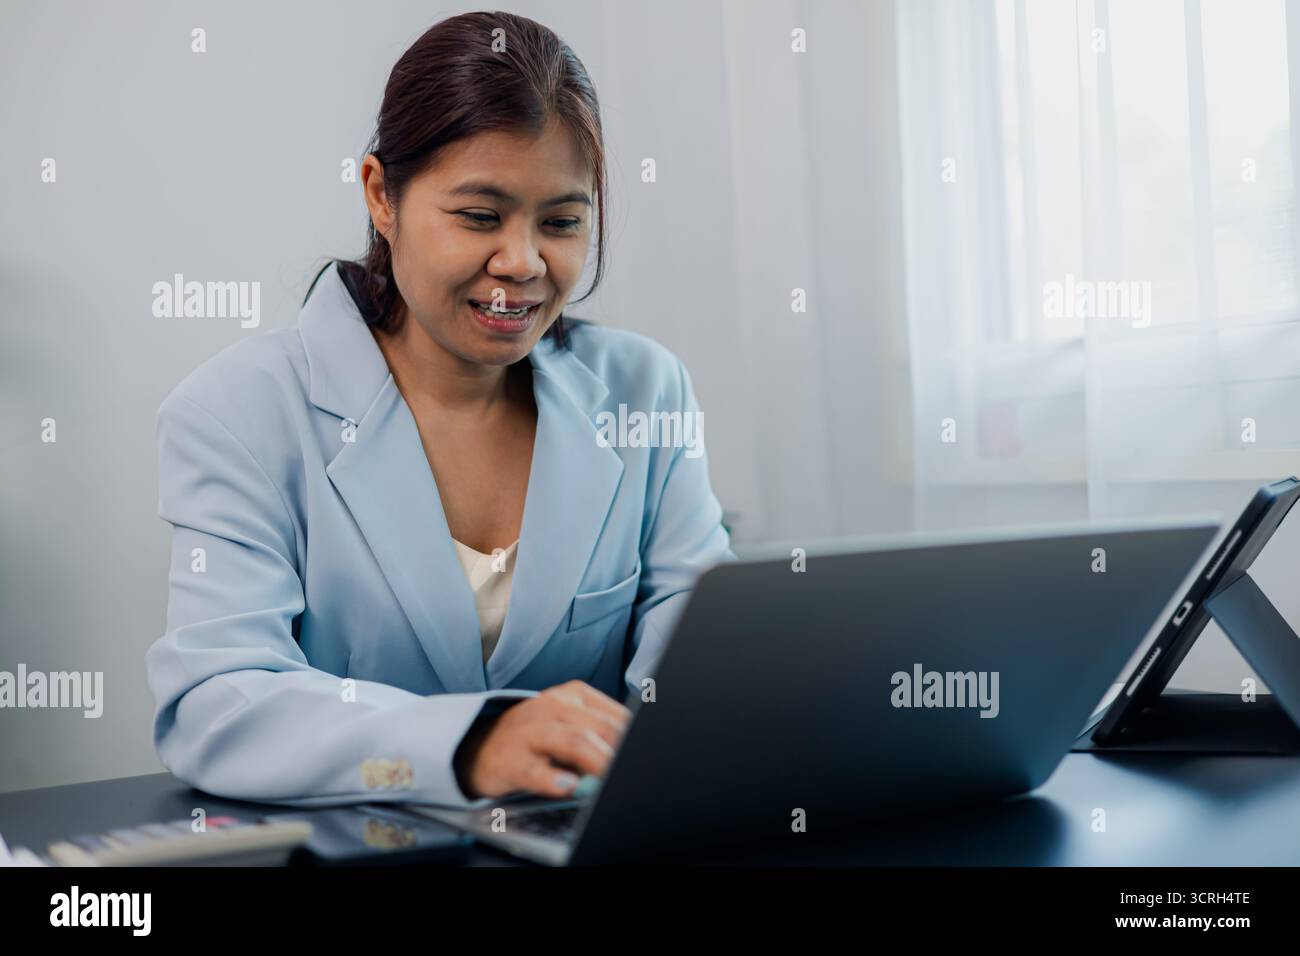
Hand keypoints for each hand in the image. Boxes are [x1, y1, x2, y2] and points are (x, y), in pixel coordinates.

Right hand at [458, 680, 631, 798]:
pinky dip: (554, 779)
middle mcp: (554, 707)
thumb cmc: (537, 737)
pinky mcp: (513, 760)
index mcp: (575, 695)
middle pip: (601, 728)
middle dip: (622, 752)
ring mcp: (532, 732)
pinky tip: (568, 786)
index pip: (618, 717)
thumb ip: (603, 735)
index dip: (637, 739)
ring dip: (598, 762)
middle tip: (636, 771)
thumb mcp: (570, 723)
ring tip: (612, 778)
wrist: (480, 747)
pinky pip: (536, 771)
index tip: (649, 757)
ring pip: (575, 742)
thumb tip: (638, 754)